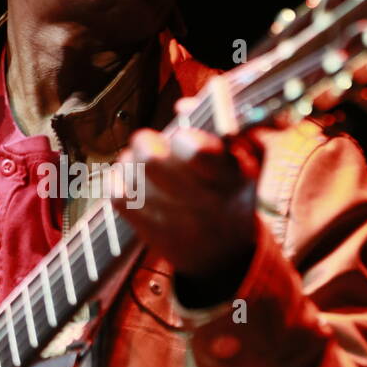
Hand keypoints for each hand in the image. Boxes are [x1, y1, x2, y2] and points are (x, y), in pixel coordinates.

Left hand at [111, 103, 261, 283]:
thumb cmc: (237, 200)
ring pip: (131, 170)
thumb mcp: (250, 166)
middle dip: (148, 142)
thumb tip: (183, 106)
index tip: (187, 140)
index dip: (184, 139)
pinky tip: (133, 178)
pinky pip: (117, 194)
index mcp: (228, 179)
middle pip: (150, 157)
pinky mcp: (147, 229)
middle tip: (155, 144)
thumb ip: (224, 130)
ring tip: (144, 163)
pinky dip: (119, 179)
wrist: (225, 260)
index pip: (194, 150)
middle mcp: (197, 200)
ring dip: (134, 159)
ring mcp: (169, 216)